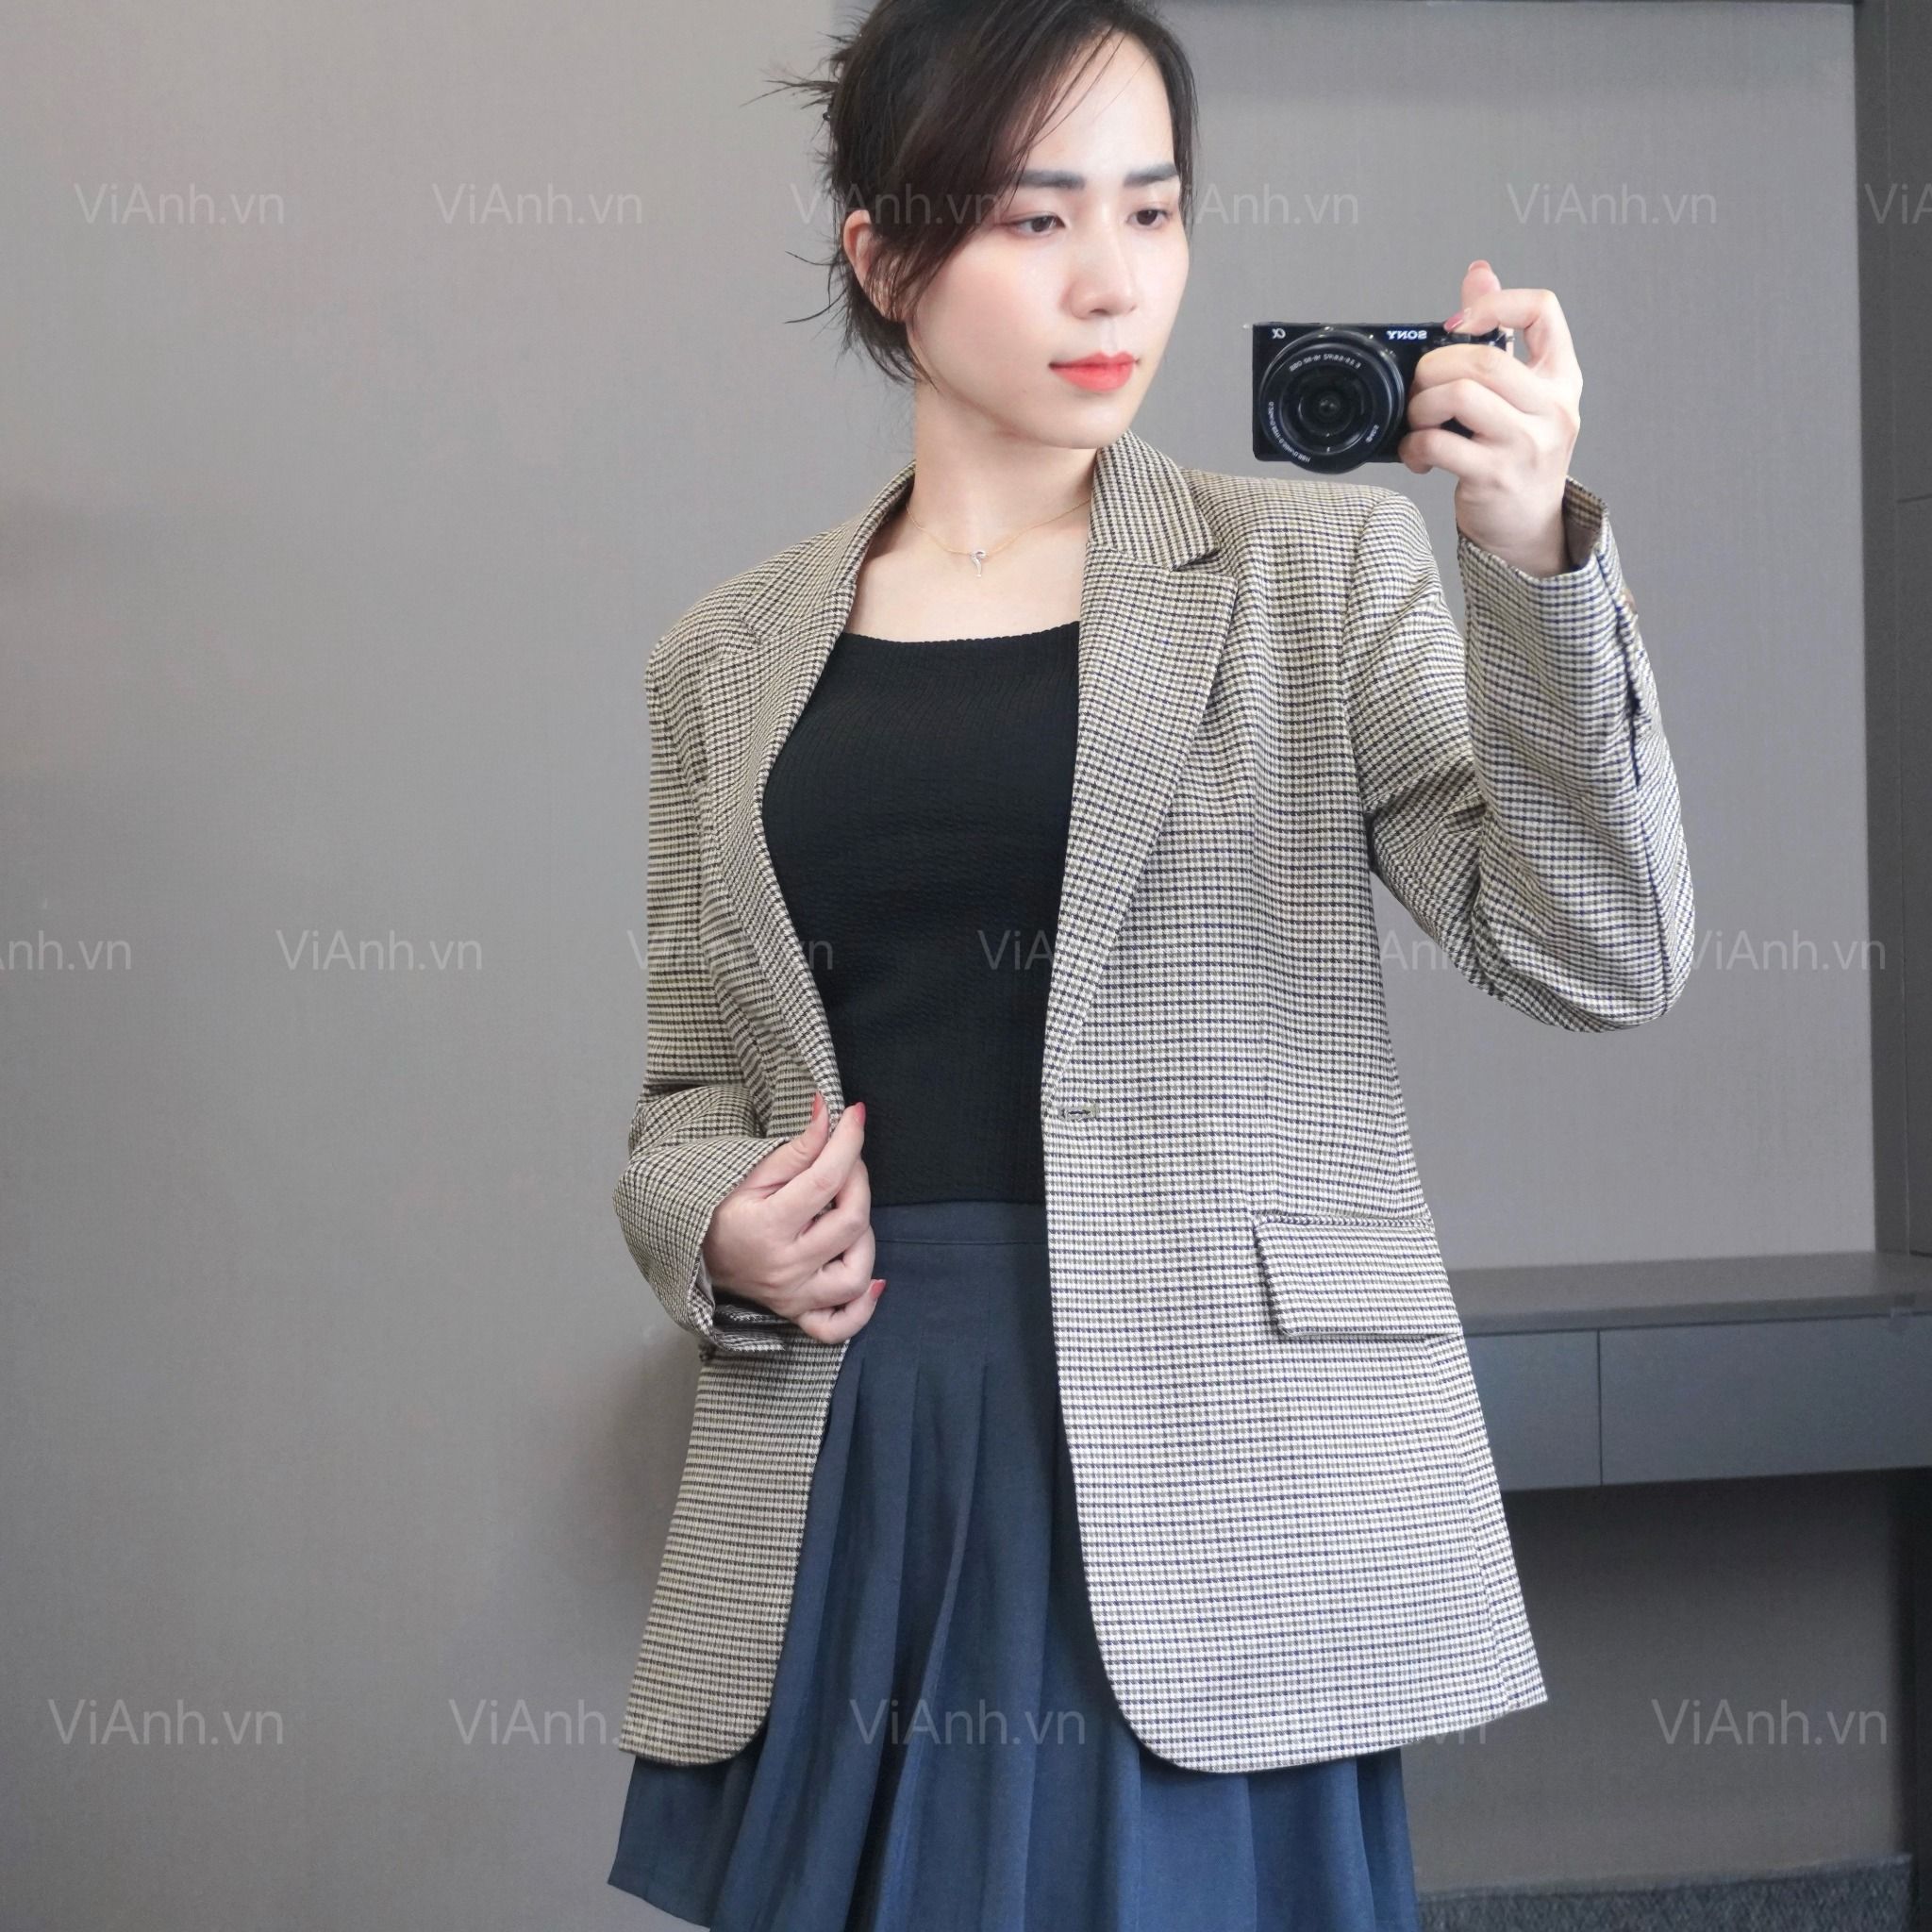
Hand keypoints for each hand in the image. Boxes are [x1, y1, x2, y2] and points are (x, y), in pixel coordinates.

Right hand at [701, 1091, 884, 1342]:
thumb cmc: (722, 1210)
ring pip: (856, 1275)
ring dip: (864, 1238)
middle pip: (851, 1224)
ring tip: (845, 1214)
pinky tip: (872, 1280)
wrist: (695, 1255)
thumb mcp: (752, 1174)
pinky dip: (862, 1307)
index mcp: (768, 1227)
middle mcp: (785, 1268)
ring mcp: (794, 1296)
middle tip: (846, 1160)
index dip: (847, 1144)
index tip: (855, 1115)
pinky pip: (840, 1326)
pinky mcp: (800, 1313)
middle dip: (859, 1180)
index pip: (825, 1181)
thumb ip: (797, 1149)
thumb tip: (830, 1116)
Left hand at [1397, 259, 1582, 577]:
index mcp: (1560, 377)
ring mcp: (1525, 444)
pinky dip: (1414, 445)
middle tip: (1421, 387)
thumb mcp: (1524, 394)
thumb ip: (1502, 334)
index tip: (1460, 325)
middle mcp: (1551, 407)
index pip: (1543, 310)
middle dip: (1435, 367)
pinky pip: (1439, 444)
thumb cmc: (1521, 455)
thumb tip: (1479, 274)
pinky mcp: (1495, 476)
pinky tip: (1417, 453)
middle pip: (1484, 358)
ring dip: (1422, 405)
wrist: (1530, 525)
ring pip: (1461, 395)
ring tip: (1419, 421)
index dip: (1495, 303)